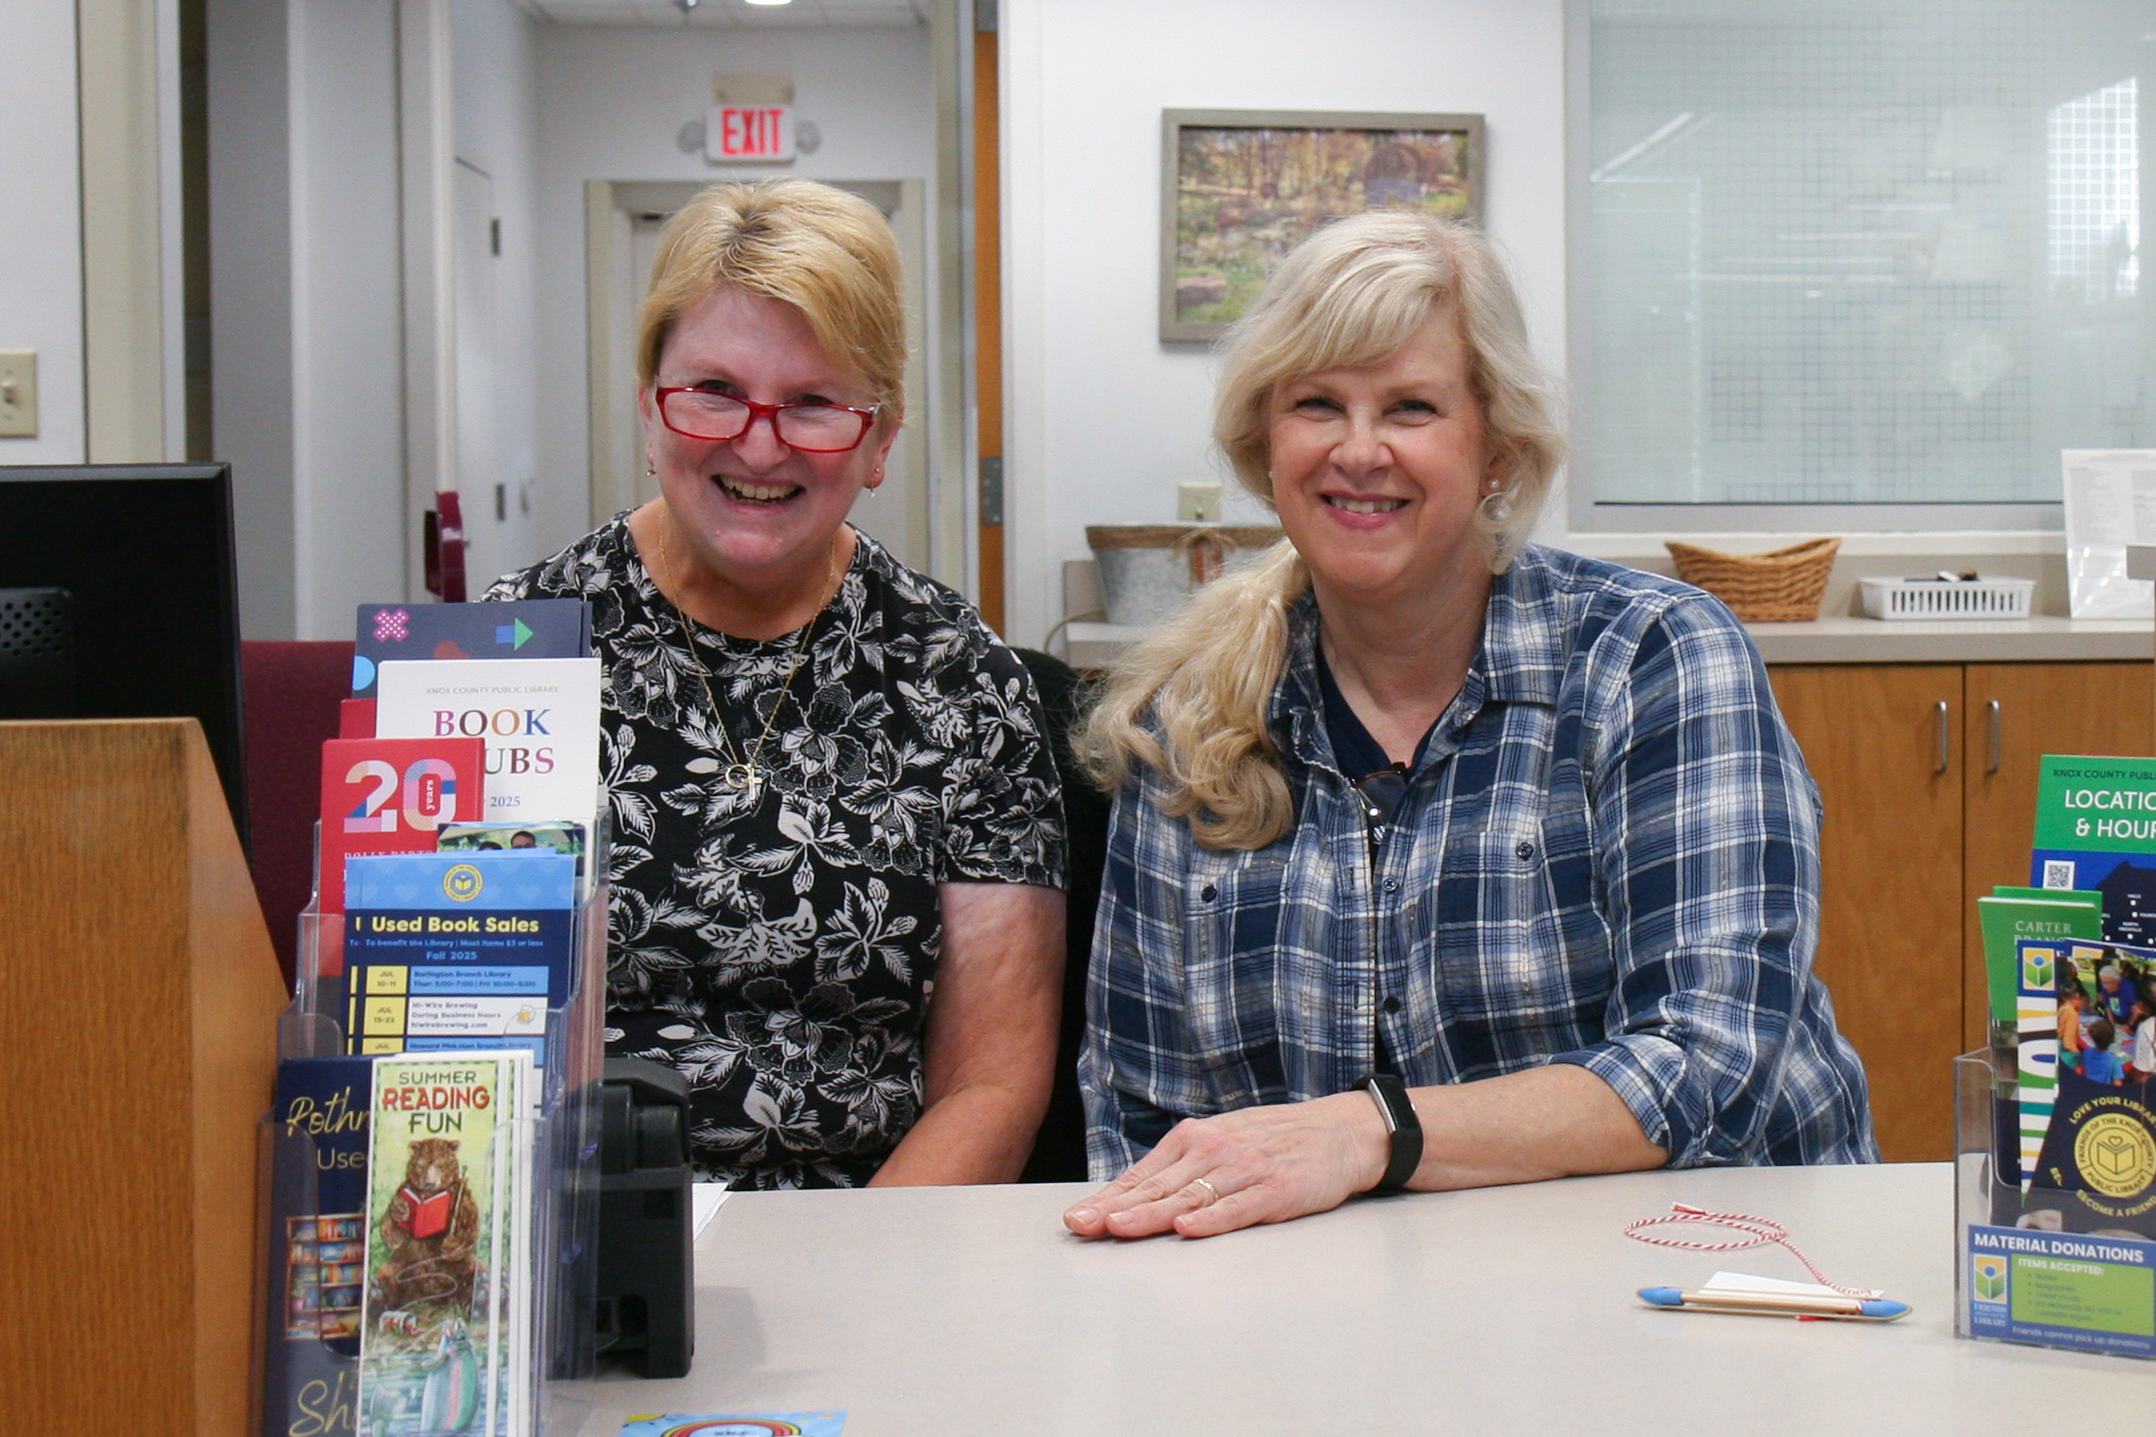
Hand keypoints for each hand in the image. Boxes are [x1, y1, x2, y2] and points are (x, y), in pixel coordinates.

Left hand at [1062, 1091, 1390, 1238]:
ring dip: (1150, 1215)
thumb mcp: (1224, 1140)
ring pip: (1188, 1198)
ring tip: (1117, 1228)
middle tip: (1080, 1225)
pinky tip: (1187, 1228)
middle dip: (1114, 1209)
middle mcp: (1214, 1150)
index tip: (1077, 1217)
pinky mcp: (1275, 1190)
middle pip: (1157, 1188)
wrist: (1340, 1131)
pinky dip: (1211, 1219)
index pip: (1143, 1175)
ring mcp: (1244, 1169)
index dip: (1108, 1198)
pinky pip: (1237, 1207)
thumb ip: (1183, 1167)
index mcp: (1196, 1138)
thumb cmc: (1275, 1140)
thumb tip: (1133, 1195)